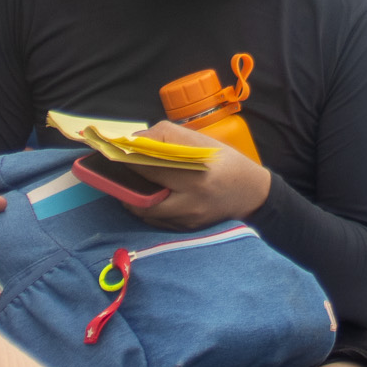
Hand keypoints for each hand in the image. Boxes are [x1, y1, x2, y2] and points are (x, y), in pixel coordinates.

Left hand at [126, 120, 271, 230]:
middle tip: (114, 169)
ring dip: (131, 198)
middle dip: (124, 181)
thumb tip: (135, 140)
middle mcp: (191, 202)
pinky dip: (145, 208)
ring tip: (125, 182)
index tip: (114, 151)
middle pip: (143, 195)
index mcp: (197, 175)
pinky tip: (142, 196)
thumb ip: (167, 137)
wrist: (253, 194)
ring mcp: (188, 219)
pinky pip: (156, 220)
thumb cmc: (227, 162)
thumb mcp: (202, 141)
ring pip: (145, 212)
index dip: (128, 159)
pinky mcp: (187, 229)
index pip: (151, 167)